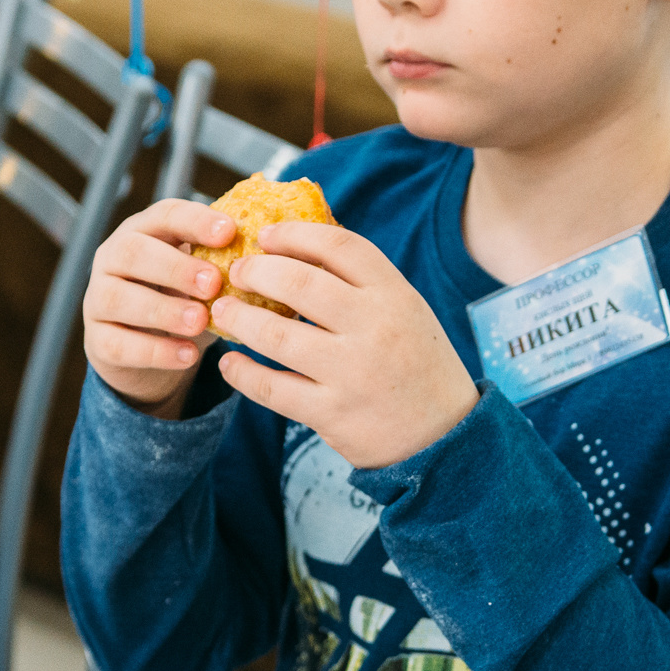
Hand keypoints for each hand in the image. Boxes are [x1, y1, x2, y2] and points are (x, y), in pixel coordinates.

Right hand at [81, 198, 235, 416]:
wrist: (148, 351)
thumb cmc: (184, 299)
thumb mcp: (205, 276)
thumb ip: (230, 261)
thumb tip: (289, 250)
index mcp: (144, 231)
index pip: (165, 214)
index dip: (196, 220)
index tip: (230, 232)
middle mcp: (114, 259)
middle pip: (132, 252)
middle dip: (174, 266)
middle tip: (214, 283)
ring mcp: (98, 299)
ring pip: (118, 298)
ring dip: (162, 309)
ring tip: (201, 322)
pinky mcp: (98, 341)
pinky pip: (119, 344)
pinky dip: (155, 351)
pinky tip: (188, 355)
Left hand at [212, 221, 480, 468]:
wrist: (445, 436)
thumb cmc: (416, 364)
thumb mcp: (405, 311)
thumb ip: (361, 282)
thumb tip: (298, 245)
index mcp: (395, 294)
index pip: (338, 245)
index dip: (293, 234)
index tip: (264, 235)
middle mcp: (375, 328)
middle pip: (299, 283)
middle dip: (256, 272)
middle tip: (236, 273)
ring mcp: (353, 372)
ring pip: (276, 335)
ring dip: (239, 319)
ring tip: (223, 312)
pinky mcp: (333, 413)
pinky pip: (272, 388)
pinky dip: (242, 373)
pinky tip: (230, 363)